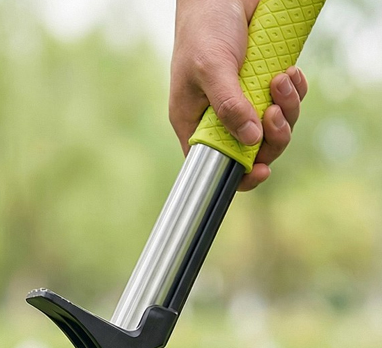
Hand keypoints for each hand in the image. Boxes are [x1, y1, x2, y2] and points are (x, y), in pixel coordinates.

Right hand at [171, 0, 307, 190]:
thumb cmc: (204, 30)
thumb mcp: (212, 68)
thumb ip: (229, 106)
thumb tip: (251, 139)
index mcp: (196, 124)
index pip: (216, 164)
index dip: (239, 174)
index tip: (262, 170)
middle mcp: (219, 118)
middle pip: (253, 150)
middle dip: (272, 136)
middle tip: (275, 113)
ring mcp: (244, 103)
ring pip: (274, 127)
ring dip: (287, 109)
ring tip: (282, 81)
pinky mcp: (263, 86)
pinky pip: (287, 102)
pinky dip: (294, 92)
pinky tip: (290, 74)